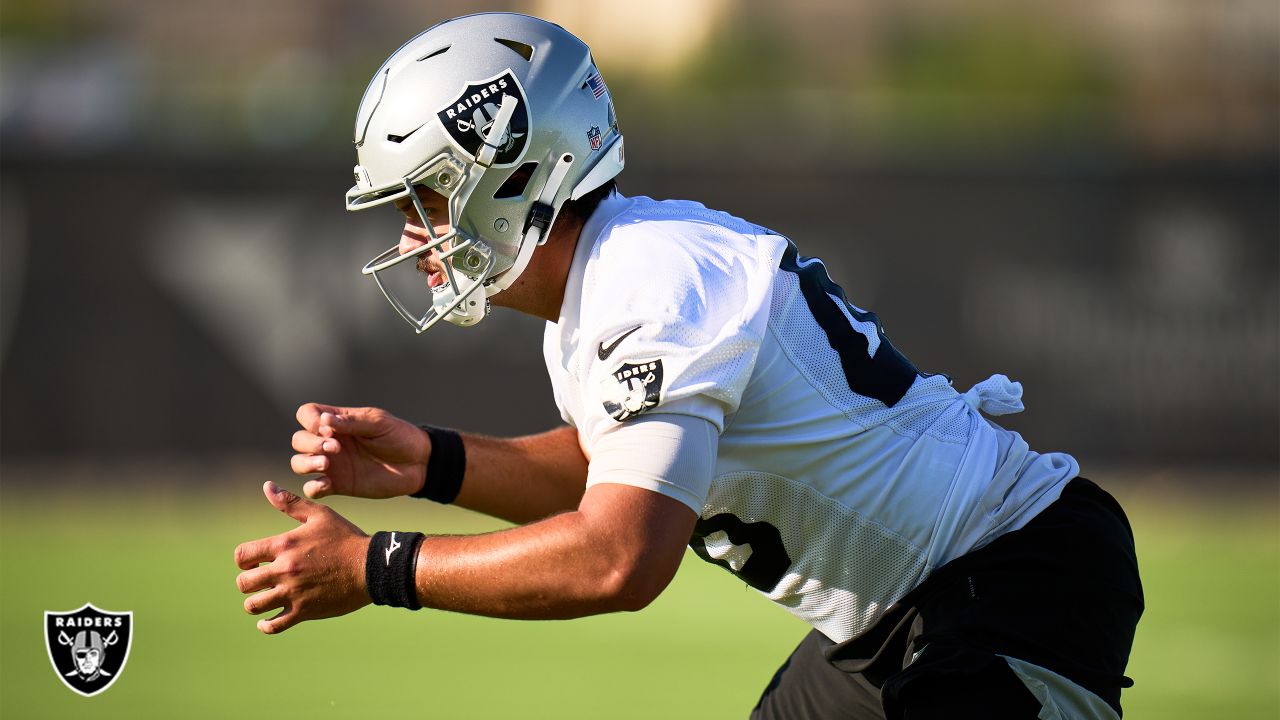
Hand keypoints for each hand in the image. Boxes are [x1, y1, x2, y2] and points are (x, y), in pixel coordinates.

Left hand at [234, 482, 370, 633]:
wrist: (371, 566)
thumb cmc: (346, 538)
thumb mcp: (320, 515)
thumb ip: (290, 503)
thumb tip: (267, 486)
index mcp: (284, 546)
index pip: (242, 555)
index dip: (244, 559)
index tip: (256, 561)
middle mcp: (284, 570)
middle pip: (243, 583)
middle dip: (248, 581)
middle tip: (262, 580)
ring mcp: (293, 593)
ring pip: (253, 606)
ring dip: (256, 603)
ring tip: (267, 598)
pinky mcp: (304, 611)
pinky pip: (273, 626)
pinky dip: (266, 625)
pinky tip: (269, 620)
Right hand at [291, 403, 430, 498]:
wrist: (418, 464)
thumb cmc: (399, 437)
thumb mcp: (378, 424)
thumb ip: (352, 422)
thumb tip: (324, 420)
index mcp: (338, 422)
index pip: (307, 414)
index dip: (310, 420)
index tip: (328, 428)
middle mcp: (330, 442)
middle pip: (299, 439)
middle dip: (310, 442)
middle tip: (335, 447)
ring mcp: (333, 465)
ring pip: (299, 463)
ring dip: (306, 463)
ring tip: (326, 464)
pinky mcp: (339, 485)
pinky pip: (313, 488)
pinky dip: (313, 487)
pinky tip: (326, 484)